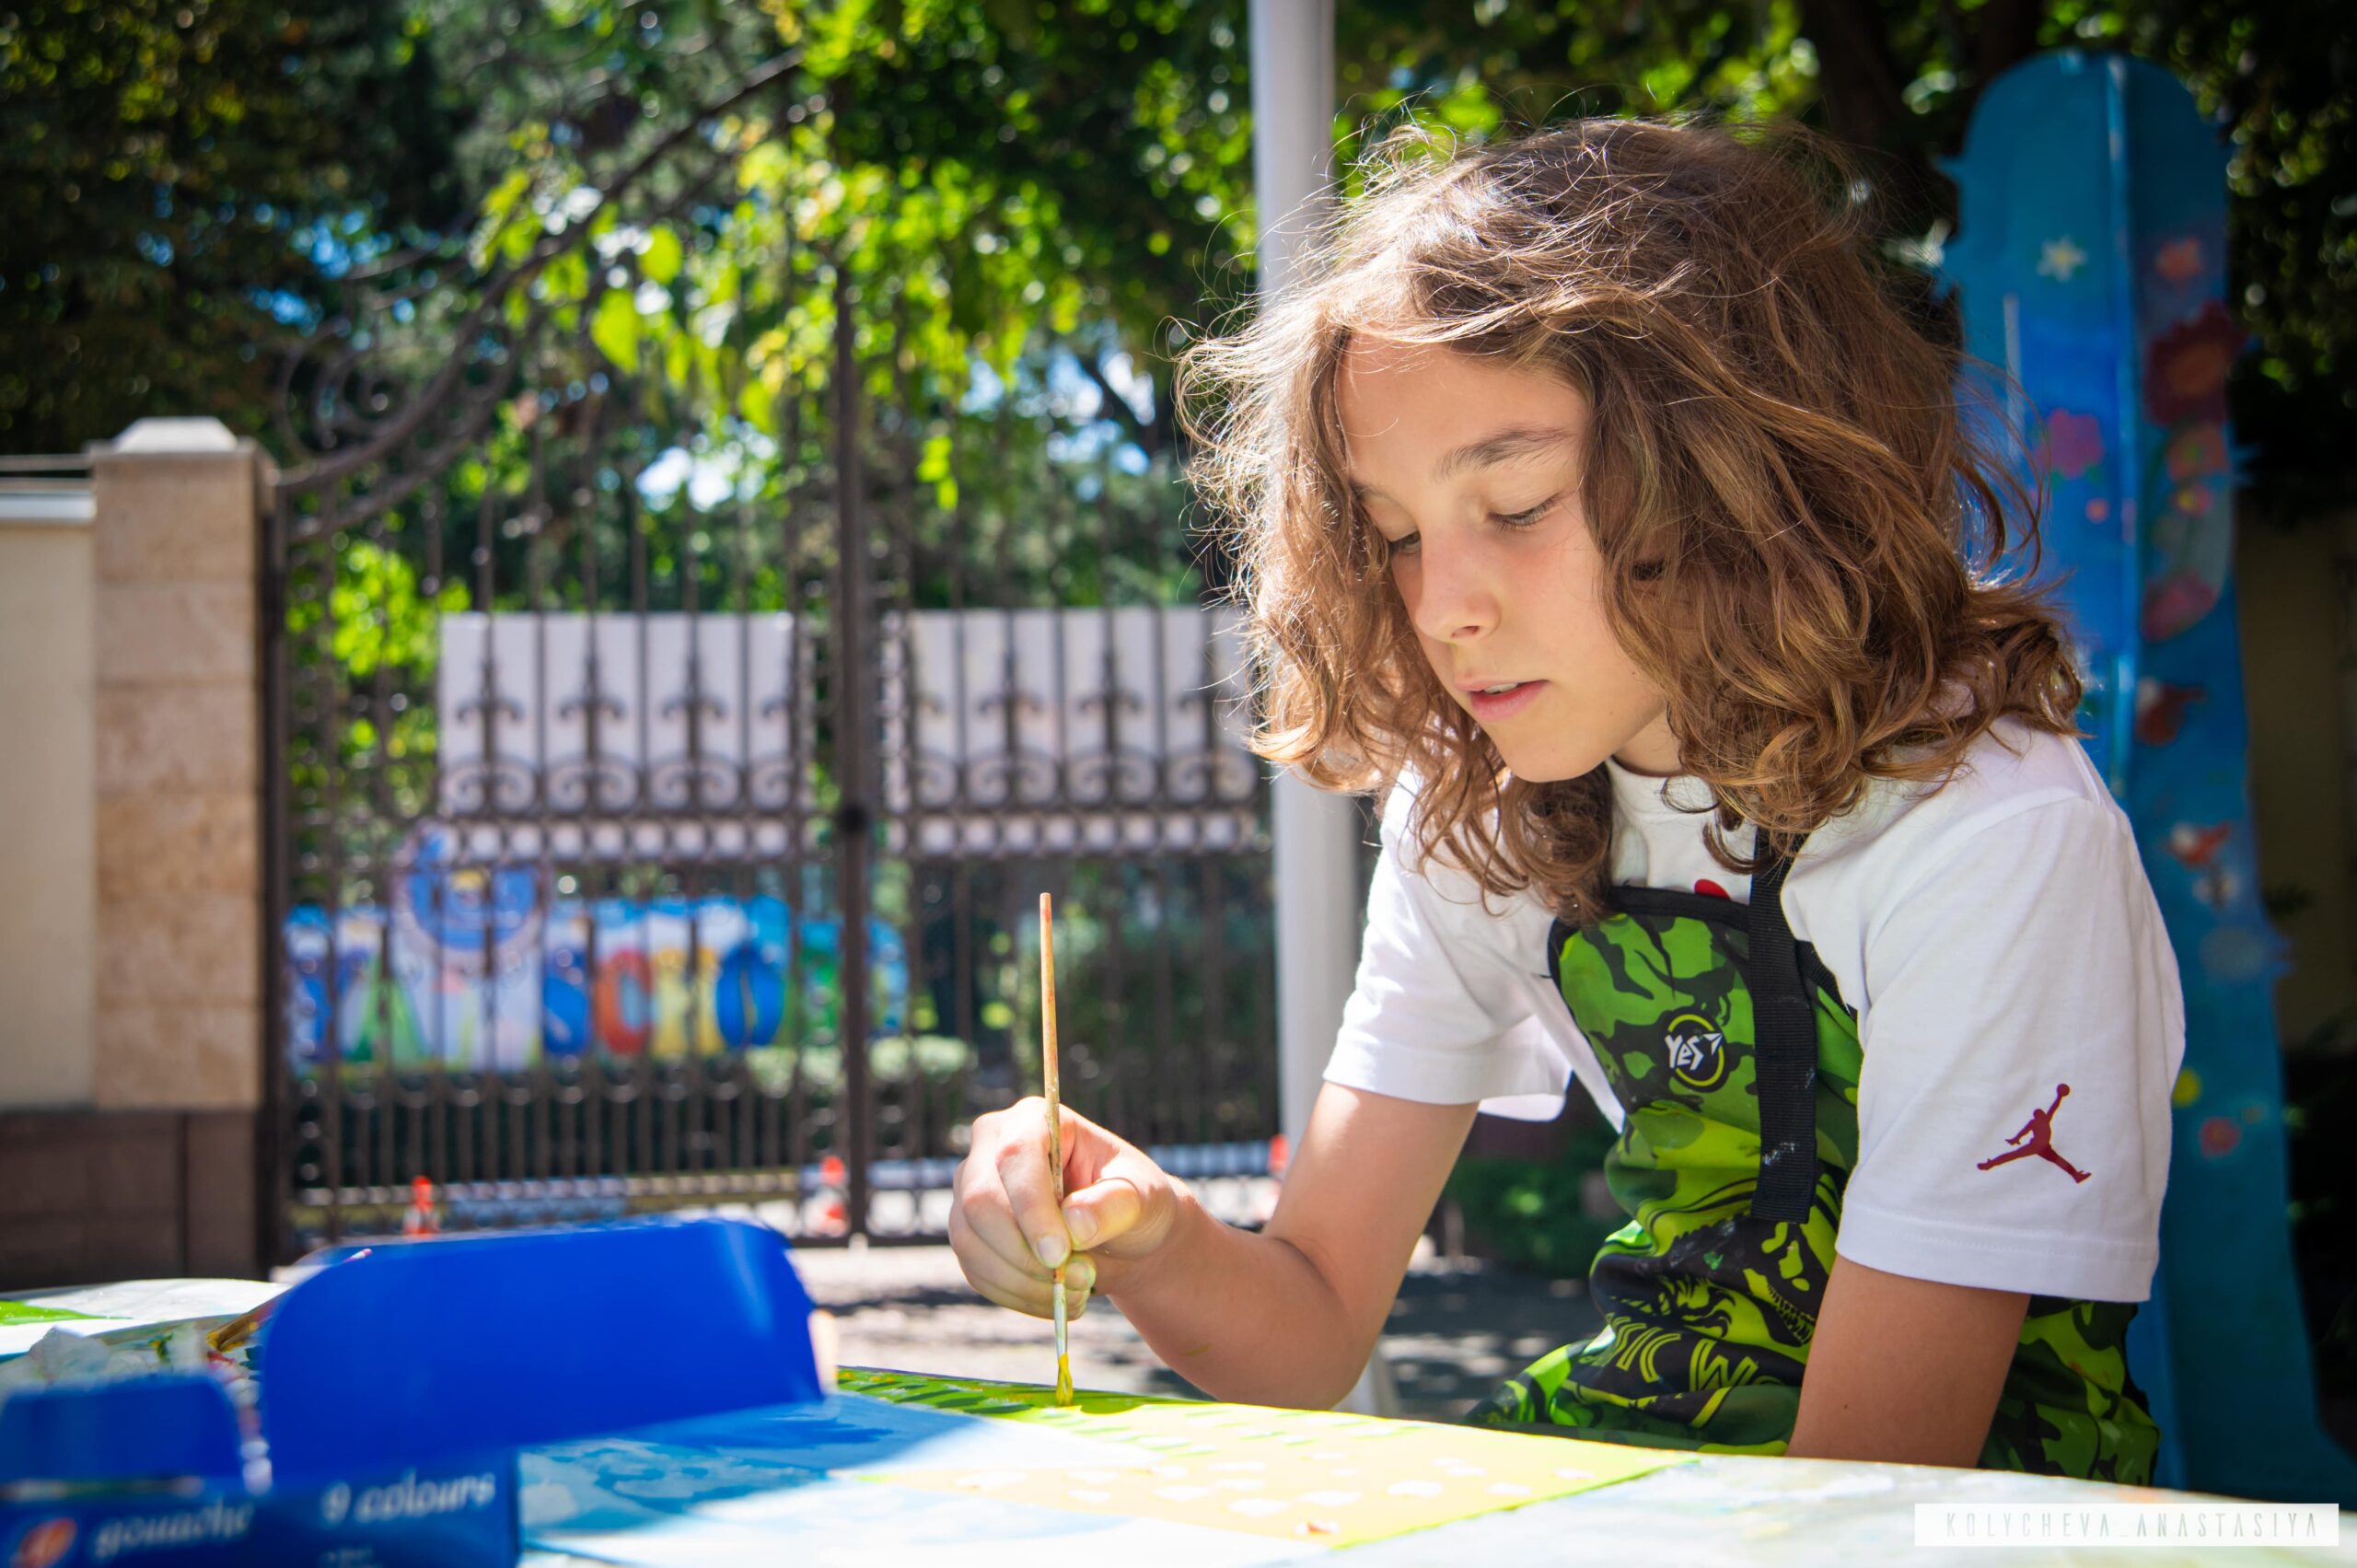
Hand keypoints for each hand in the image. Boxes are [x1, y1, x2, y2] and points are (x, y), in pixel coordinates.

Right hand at [948, 1097, 1185, 1318]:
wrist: (1121, 1236)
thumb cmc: (1132, 1202)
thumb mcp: (1142, 1197)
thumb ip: (1113, 1206)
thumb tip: (1073, 1224)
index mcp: (1034, 1120)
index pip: (1015, 1155)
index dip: (1031, 1207)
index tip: (1059, 1255)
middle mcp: (991, 1148)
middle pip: (980, 1201)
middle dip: (1026, 1253)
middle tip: (1080, 1280)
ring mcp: (971, 1191)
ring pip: (970, 1242)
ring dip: (1024, 1281)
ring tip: (1077, 1293)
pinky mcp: (969, 1234)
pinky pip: (977, 1271)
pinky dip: (1017, 1295)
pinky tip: (1056, 1299)